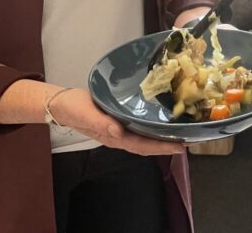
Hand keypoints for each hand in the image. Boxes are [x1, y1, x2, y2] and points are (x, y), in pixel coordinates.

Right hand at [50, 88, 182, 155]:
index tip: (181, 147)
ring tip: (180, 134)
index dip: (162, 147)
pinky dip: (152, 129)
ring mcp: (119, 129)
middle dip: (167, 145)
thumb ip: (101, 124)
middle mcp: (119, 136)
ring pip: (145, 138)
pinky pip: (139, 128)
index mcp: (113, 137)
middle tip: (189, 141)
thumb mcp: (86, 114)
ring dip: (162, 138)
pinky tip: (160, 123)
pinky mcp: (118, 120)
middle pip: (147, 145)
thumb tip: (118, 133)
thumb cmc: (74, 108)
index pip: (142, 146)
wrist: (61, 104)